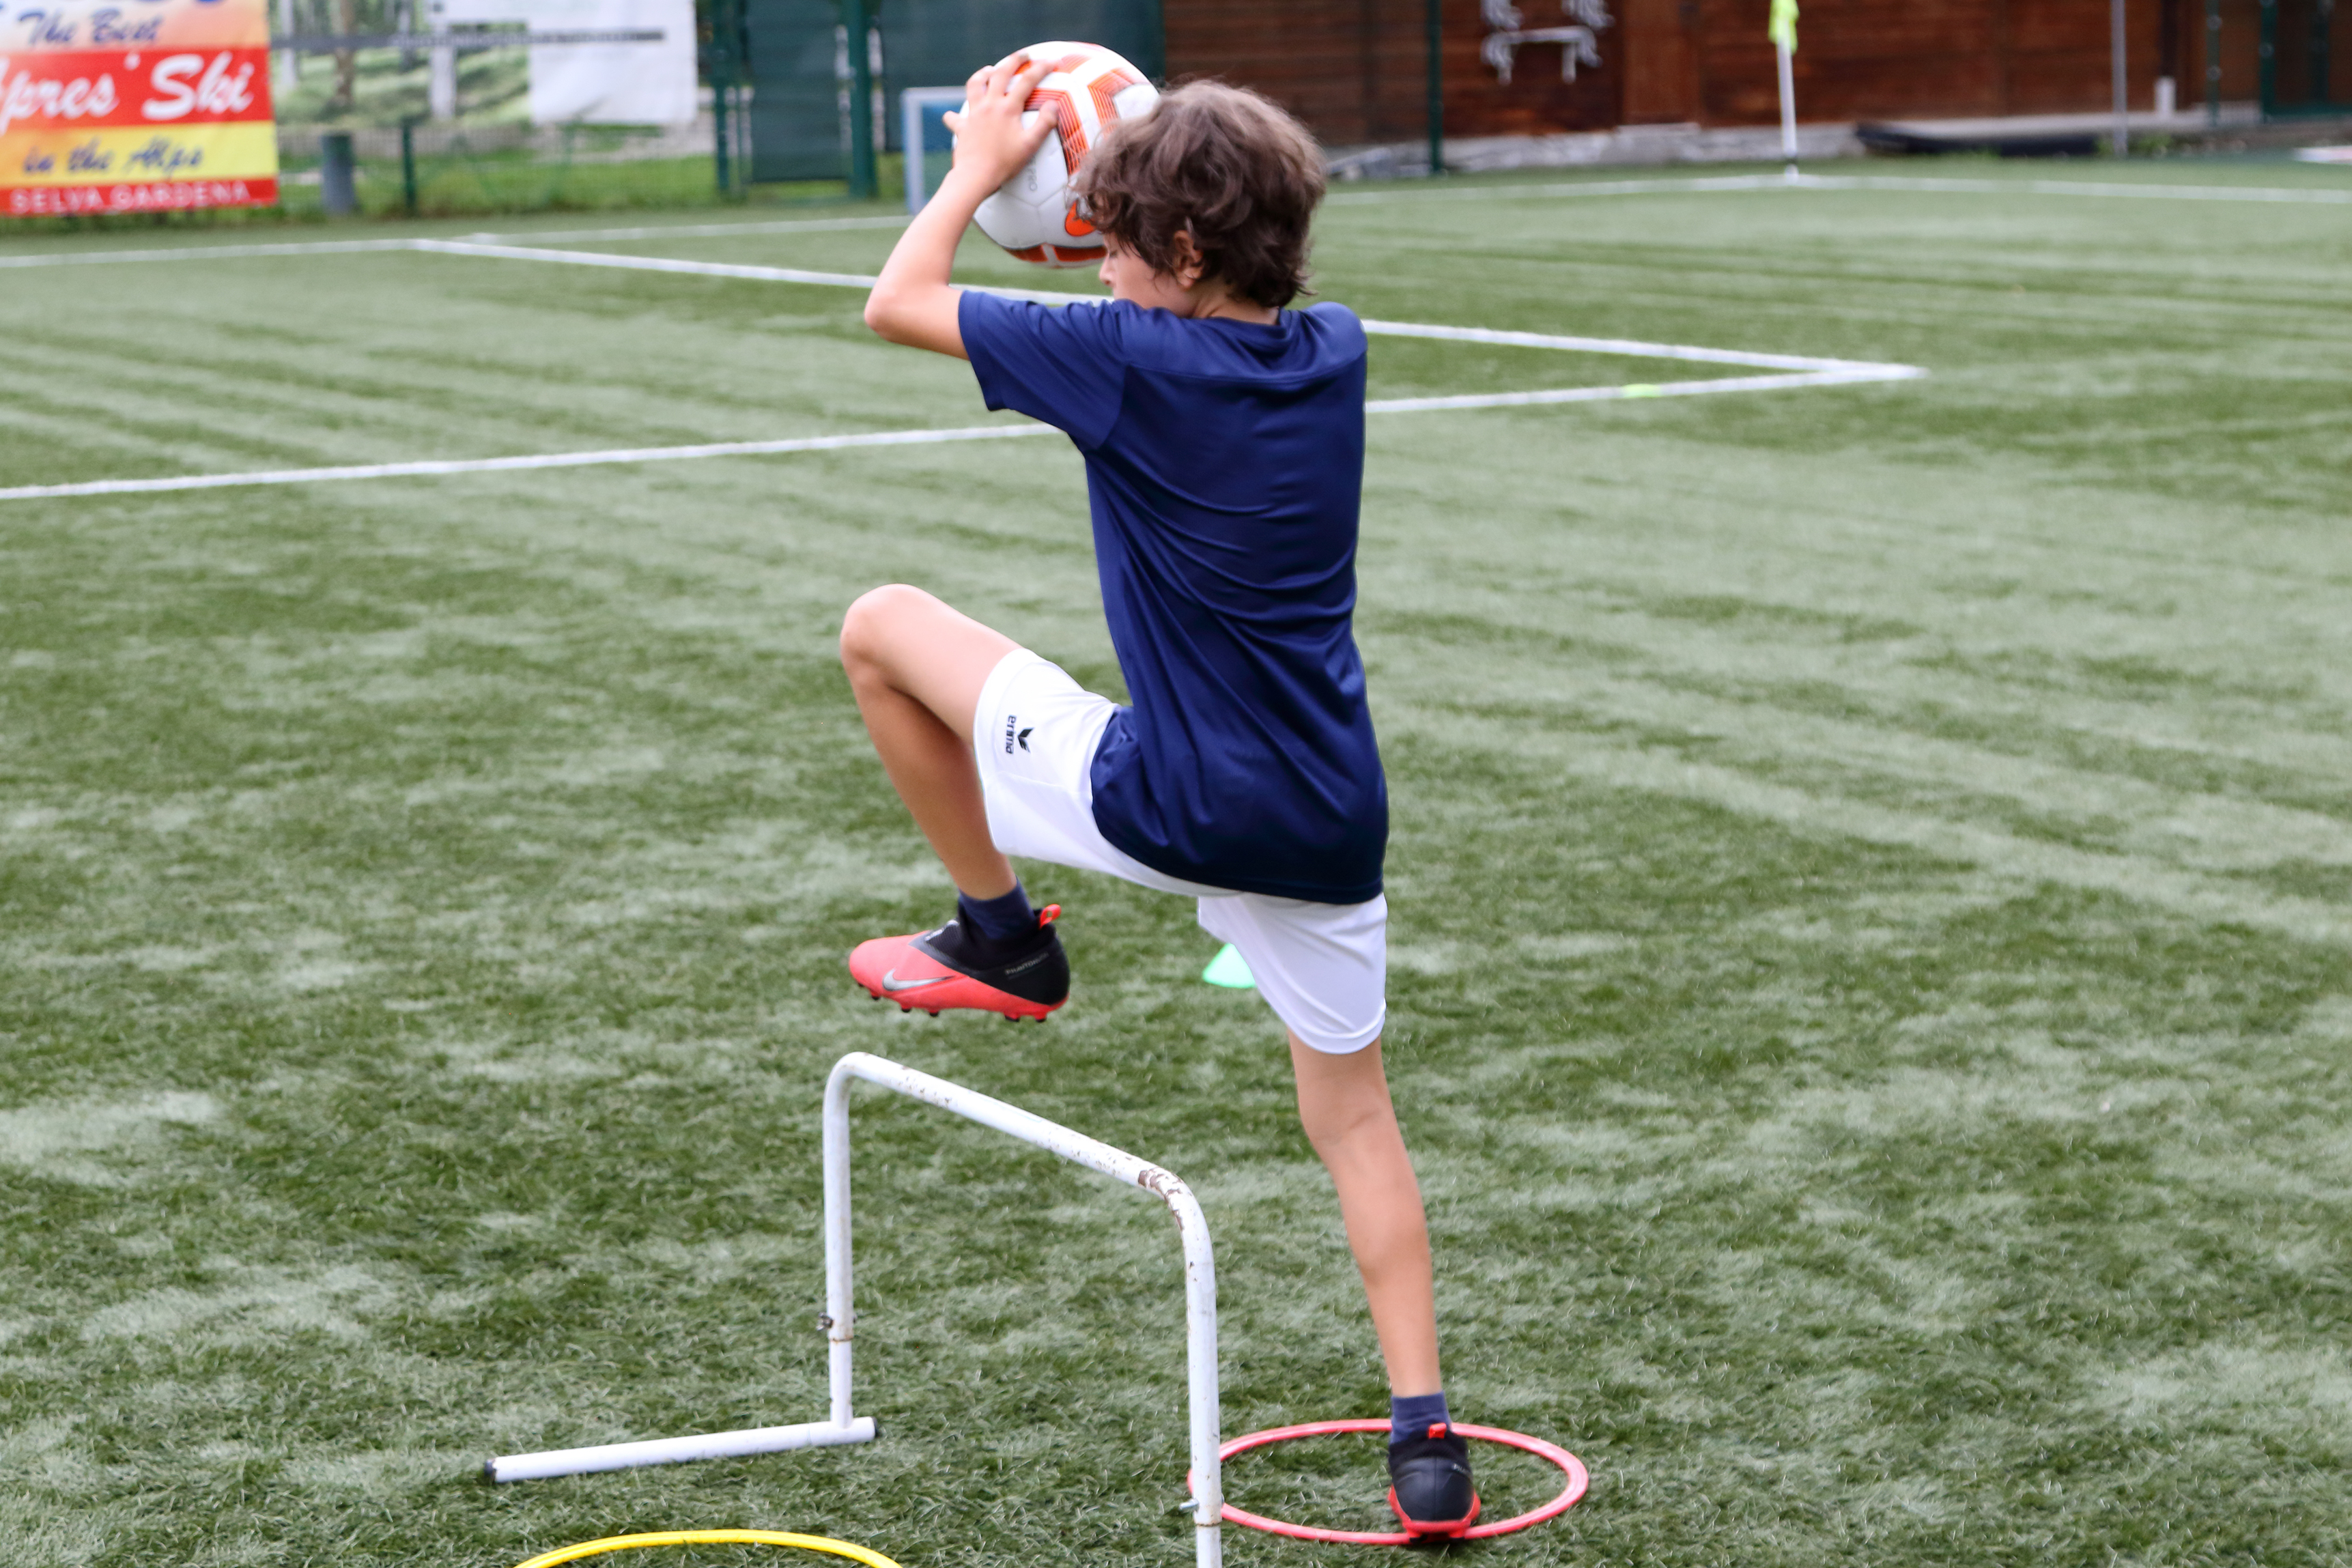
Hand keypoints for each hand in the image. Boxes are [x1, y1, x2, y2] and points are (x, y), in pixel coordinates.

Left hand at [940, 53, 1053, 192]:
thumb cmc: (1005, 163)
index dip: (1041, 68)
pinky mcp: (962, 128)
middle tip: (1023, 55)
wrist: (976, 177)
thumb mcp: (1030, 145)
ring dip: (982, 74)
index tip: (1051, 61)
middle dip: (1013, 60)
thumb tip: (1053, 105)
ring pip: (975, 84)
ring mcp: (974, 114)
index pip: (1027, 81)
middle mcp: (989, 105)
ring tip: (989, 71)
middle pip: (1000, 73)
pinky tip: (955, 115)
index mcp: (1008, 109)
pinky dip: (955, 115)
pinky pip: (955, 117)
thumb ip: (1045, 124)